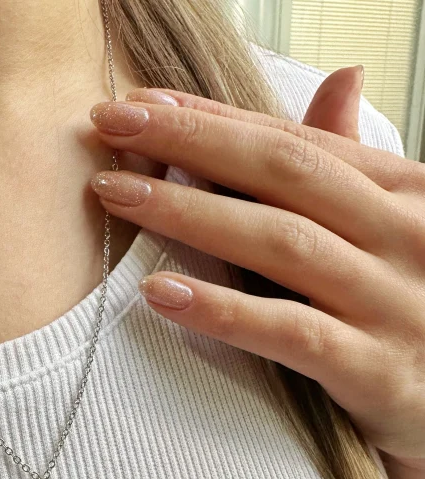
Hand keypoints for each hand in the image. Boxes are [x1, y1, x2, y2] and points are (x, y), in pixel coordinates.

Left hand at [88, 66, 424, 469]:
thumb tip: (340, 80)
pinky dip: (223, 311)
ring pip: (280, 243)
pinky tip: (160, 293)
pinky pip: (290, 333)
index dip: (214, 119)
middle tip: (111, 123)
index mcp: (405, 193)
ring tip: (117, 194)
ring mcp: (394, 303)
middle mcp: (405, 236)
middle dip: (190, 142)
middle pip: (282, 174)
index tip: (143, 104)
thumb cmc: (413, 311)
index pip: (295, 142)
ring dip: (189, 213)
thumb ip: (352, 170)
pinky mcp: (378, 371)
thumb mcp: (395, 229)